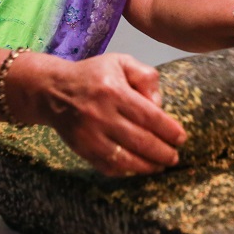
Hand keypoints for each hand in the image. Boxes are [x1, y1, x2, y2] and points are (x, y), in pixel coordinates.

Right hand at [32, 53, 187, 176]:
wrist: (53, 91)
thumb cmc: (92, 75)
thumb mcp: (120, 62)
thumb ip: (145, 76)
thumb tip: (158, 104)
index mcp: (113, 90)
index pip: (149, 116)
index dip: (168, 130)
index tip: (181, 138)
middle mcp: (101, 114)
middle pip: (141, 141)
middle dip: (163, 152)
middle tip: (174, 157)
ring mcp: (90, 135)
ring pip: (126, 159)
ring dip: (148, 166)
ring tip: (161, 166)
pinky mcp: (82, 150)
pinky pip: (109, 167)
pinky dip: (127, 171)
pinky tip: (139, 168)